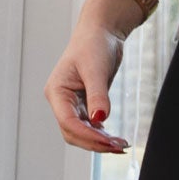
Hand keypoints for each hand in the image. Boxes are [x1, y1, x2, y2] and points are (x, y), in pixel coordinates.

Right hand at [43, 0, 141, 153]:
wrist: (101, 32)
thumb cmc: (93, 44)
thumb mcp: (96, 69)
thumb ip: (97, 95)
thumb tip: (99, 120)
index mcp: (57, 91)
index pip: (68, 122)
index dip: (87, 135)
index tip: (108, 142)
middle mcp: (62, 101)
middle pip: (73, 133)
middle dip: (94, 143)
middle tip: (118, 147)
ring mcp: (72, 104)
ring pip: (81, 133)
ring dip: (99, 141)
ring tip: (121, 145)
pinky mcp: (85, 104)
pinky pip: (90, 126)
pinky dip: (102, 134)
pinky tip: (116, 138)